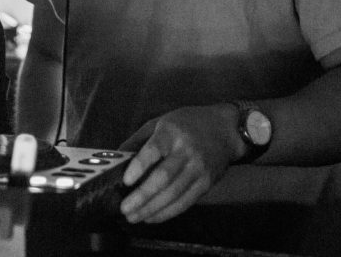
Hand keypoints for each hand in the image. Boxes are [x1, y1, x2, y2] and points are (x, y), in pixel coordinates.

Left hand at [117, 104, 237, 223]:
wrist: (224, 129)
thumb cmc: (186, 123)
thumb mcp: (160, 123)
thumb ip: (138, 140)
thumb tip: (116, 159)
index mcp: (171, 133)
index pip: (154, 151)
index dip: (139, 167)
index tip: (126, 182)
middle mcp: (186, 151)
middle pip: (163, 178)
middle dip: (142, 196)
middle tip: (125, 209)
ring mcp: (198, 169)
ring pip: (174, 194)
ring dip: (152, 209)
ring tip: (134, 217)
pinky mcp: (206, 183)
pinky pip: (185, 202)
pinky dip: (167, 212)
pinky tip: (152, 217)